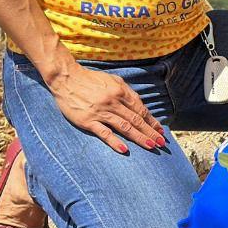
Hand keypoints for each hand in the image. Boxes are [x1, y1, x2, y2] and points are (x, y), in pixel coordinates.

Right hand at [47, 63, 165, 153]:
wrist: (66, 78)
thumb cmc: (91, 79)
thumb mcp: (112, 80)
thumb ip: (126, 92)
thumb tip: (140, 106)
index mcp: (120, 91)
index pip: (140, 109)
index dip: (152, 121)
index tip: (161, 131)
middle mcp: (113, 102)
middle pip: (136, 120)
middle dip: (150, 132)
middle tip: (162, 143)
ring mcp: (100, 112)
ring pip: (124, 127)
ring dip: (139, 137)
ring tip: (151, 146)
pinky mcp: (87, 120)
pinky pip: (103, 133)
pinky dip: (114, 141)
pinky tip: (125, 149)